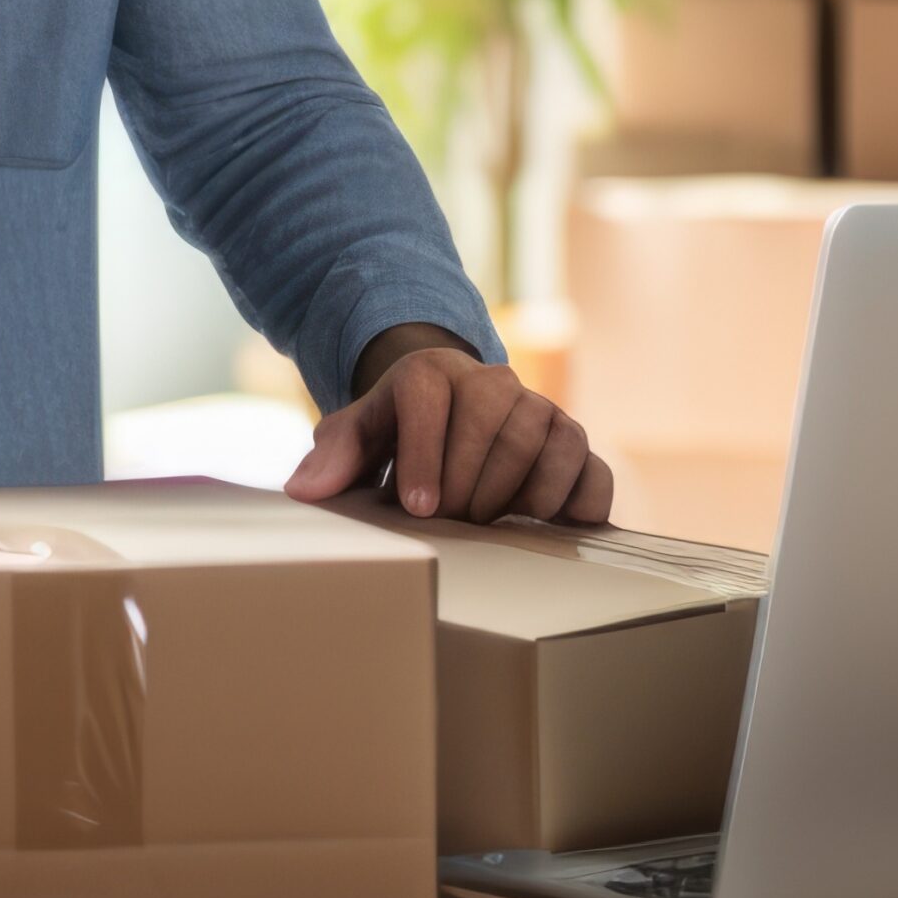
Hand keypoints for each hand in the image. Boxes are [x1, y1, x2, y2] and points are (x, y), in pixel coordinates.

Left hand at [283, 333, 609, 527]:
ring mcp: (540, 409)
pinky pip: (592, 467)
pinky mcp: (573, 440)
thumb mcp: (356, 436)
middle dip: (470, 484)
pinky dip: (576, 500)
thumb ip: (333, 457)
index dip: (425, 456)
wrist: (444, 411)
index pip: (431, 400)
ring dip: (519, 494)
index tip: (418, 507)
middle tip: (452, 522)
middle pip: (495, 423)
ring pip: (548, 442)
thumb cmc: (395, 431)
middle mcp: (492, 380)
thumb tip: (305, 490)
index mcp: (431, 372)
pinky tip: (552, 524)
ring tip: (490, 524)